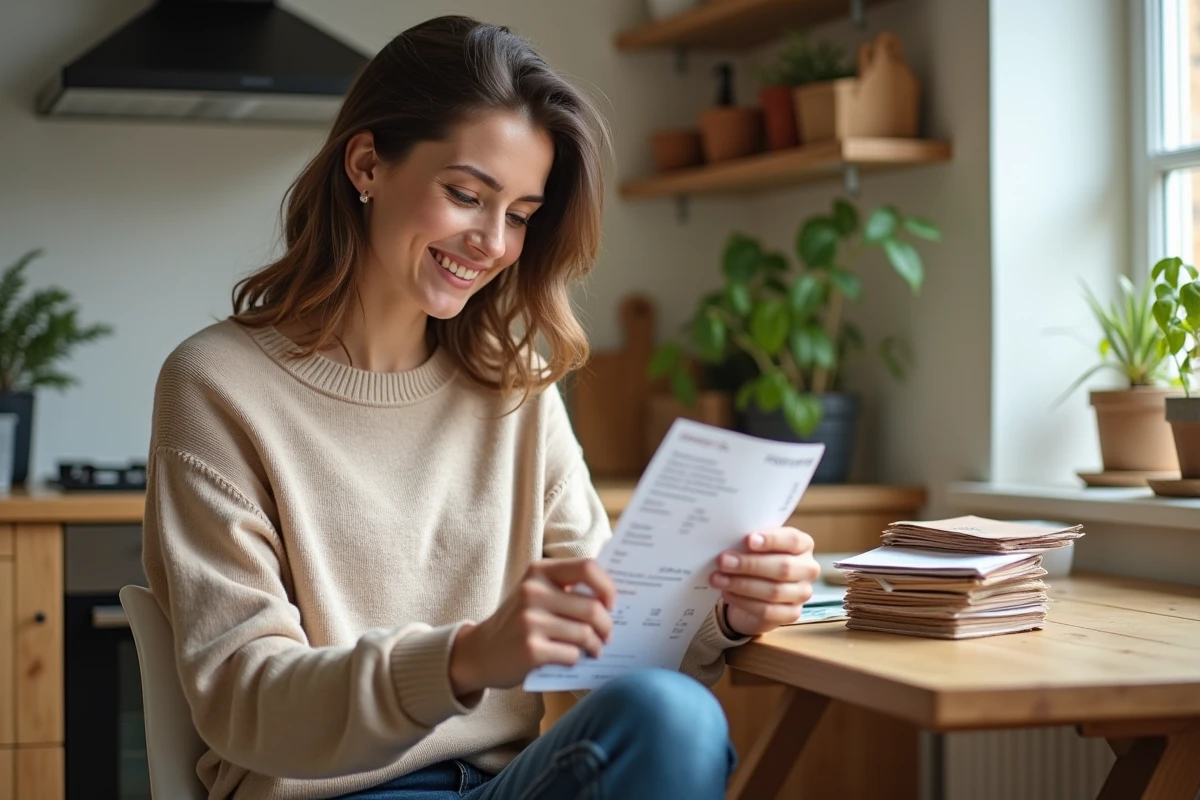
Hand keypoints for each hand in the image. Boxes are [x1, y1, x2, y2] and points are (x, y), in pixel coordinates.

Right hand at [449, 558, 614, 697]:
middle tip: (607, 636)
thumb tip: (614, 600)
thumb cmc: (519, 622)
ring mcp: (530, 621)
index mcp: (539, 571)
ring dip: (595, 646)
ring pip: (586, 634)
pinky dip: (577, 660)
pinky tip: (570, 659)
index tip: (612, 604)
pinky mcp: (530, 649)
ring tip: (594, 650)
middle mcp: (533, 592)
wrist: (479, 652)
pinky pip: (572, 655)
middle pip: (593, 607)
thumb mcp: (536, 594)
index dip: (608, 587)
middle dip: (607, 626)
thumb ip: (568, 590)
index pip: (588, 568)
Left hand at [710, 527, 819, 636]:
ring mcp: (803, 593)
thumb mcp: (756, 546)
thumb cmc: (757, 559)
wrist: (757, 591)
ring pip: (774, 591)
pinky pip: (767, 610)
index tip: (748, 540)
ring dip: (742, 585)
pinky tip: (727, 593)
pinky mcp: (792, 614)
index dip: (771, 540)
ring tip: (718, 579)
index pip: (793, 540)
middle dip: (750, 565)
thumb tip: (730, 540)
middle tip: (723, 561)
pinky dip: (744, 602)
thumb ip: (750, 542)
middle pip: (783, 567)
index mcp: (803, 544)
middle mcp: (808, 568)